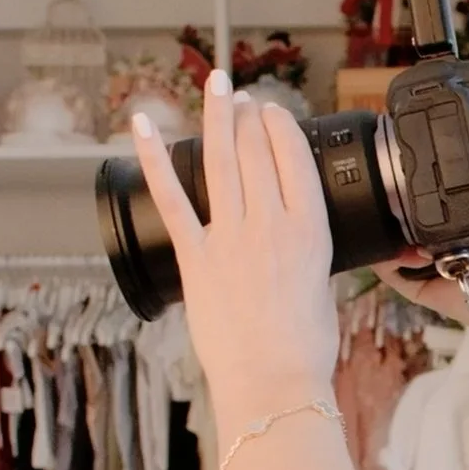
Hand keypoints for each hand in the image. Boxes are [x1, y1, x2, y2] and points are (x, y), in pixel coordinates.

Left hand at [130, 74, 336, 418]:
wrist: (275, 384)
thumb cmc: (305, 347)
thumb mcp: (324, 286)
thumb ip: (308, 253)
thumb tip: (296, 239)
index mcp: (310, 229)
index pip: (292, 155)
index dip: (279, 124)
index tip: (272, 110)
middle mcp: (270, 223)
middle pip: (255, 150)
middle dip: (247, 115)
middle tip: (242, 97)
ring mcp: (230, 238)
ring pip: (219, 160)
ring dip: (216, 115)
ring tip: (215, 85)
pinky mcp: (195, 257)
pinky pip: (171, 197)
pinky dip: (154, 157)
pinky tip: (144, 124)